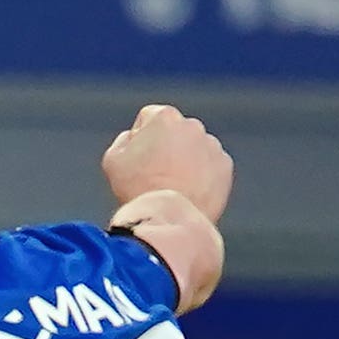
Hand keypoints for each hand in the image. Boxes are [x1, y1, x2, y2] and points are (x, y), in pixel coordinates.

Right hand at [101, 104, 232, 218]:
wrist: (170, 221)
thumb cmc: (137, 190)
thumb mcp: (113, 160)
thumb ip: (124, 140)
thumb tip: (135, 138)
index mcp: (165, 117)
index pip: (149, 119)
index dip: (141, 140)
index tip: (140, 161)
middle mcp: (192, 126)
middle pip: (175, 133)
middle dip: (167, 148)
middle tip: (156, 176)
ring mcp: (212, 146)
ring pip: (195, 149)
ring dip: (186, 161)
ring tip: (174, 187)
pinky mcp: (225, 166)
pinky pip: (211, 167)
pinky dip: (203, 177)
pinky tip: (189, 193)